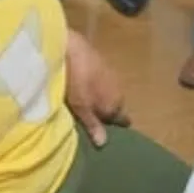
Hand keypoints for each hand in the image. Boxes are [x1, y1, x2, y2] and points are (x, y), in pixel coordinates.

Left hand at [65, 29, 130, 146]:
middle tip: (93, 115)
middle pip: (115, 104)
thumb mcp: (81, 108)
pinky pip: (101, 78)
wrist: (71, 48)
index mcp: (115, 103)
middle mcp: (118, 89)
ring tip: (86, 99)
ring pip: (109, 90)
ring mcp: (111, 74)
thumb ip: (93, 124)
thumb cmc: (76, 83)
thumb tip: (103, 144)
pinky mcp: (101, 61)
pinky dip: (94, 82)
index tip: (110, 129)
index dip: (115, 124)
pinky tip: (82, 81)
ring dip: (100, 94)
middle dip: (107, 109)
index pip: (122, 119)